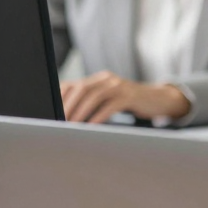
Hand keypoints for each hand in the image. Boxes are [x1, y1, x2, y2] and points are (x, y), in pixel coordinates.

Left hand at [60, 71, 190, 123]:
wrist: (156, 100)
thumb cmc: (126, 104)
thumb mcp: (107, 100)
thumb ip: (89, 103)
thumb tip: (64, 118)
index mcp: (98, 79)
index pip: (72, 84)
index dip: (60, 99)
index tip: (50, 113)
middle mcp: (107, 79)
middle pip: (81, 88)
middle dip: (67, 106)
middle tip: (58, 122)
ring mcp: (120, 86)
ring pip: (94, 95)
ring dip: (80, 112)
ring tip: (71, 126)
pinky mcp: (130, 96)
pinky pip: (110, 106)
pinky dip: (98, 117)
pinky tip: (91, 127)